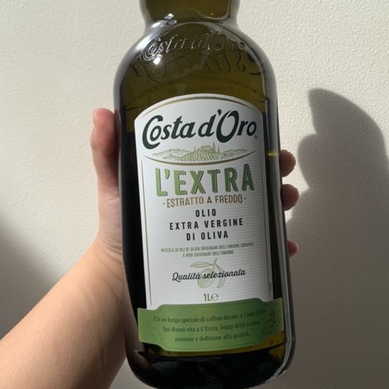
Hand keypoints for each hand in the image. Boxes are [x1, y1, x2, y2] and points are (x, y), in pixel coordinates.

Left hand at [89, 108, 299, 262]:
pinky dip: (277, 251)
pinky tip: (286, 249)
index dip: (251, 141)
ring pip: (263, 211)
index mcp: (194, 178)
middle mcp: (213, 199)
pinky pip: (260, 254)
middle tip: (281, 169)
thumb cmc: (118, 226)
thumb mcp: (114, 184)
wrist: (120, 276)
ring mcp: (222, 229)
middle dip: (275, 169)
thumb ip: (107, 151)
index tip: (265, 136)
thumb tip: (102, 112)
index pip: (227, 153)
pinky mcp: (227, 258)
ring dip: (282, 203)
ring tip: (286, 202)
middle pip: (254, 178)